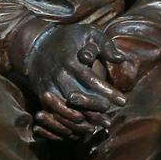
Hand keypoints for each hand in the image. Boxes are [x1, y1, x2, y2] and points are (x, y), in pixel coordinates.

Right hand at [19, 24, 127, 140]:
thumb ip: (106, 45)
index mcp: (71, 60)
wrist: (37, 44)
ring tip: (100, 125)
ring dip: (84, 119)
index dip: (107, 92)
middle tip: (111, 118)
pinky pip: (54, 112)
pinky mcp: (43, 94)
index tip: (123, 102)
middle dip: (96, 109)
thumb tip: (121, 59)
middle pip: (78, 97)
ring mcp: (49, 85)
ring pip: (66, 108)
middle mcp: (59, 75)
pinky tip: (82, 126)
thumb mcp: (89, 33)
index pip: (91, 80)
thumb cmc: (69, 38)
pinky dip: (68, 121)